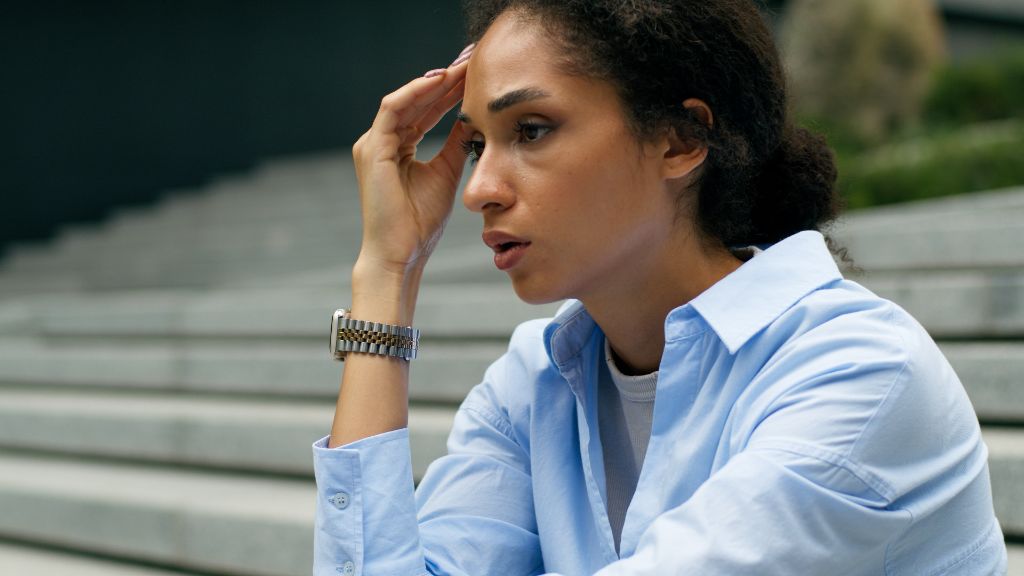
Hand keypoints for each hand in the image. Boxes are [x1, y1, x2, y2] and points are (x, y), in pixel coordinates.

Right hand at [352, 46, 473, 277]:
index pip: (425, 110)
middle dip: (445, 79)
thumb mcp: (446, 173)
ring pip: (405, 100)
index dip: (450, 92)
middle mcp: (381, 142)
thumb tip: (473, 119)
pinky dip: (416, 93)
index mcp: (396, 148)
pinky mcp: (372, 149)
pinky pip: (392, 109)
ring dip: (434, 81)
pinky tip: (440, 82)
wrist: (401, 253)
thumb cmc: (420, 223)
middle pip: (416, 100)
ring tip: (462, 66)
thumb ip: (455, 144)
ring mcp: (373, 144)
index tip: (477, 75)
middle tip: (473, 59)